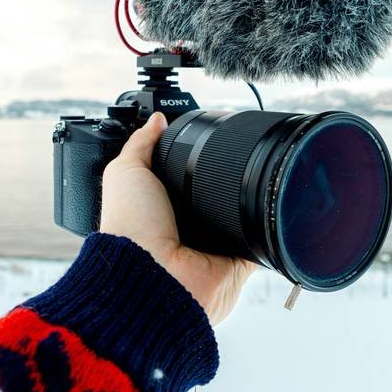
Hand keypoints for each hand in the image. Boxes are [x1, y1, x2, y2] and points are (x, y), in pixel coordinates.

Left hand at [100, 111, 255, 324]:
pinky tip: (264, 209)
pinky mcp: (238, 261)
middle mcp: (190, 228)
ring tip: (250, 182)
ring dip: (249, 201)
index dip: (201, 163)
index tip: (212, 146)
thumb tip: (156, 119)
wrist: (150, 271)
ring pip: (244, 214)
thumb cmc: (130, 228)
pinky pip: (261, 239)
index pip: (190, 180)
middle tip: (235, 162)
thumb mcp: (125, 172)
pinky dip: (266, 226)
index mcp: (165, 208)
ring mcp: (215, 246)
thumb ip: (141, 144)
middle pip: (220, 194)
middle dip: (228, 181)